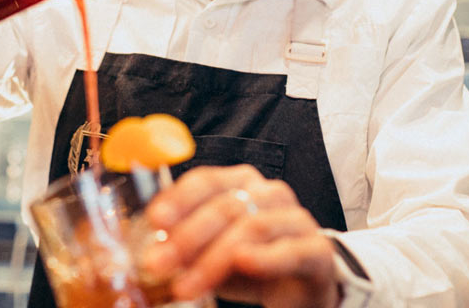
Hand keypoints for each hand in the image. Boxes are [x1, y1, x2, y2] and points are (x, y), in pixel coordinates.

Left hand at [142, 165, 339, 307]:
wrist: (302, 288)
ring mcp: (296, 218)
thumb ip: (184, 245)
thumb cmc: (250, 264)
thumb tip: (152, 248)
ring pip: (251, 227)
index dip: (178, 198)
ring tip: (186, 284)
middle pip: (224, 206)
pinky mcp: (317, 250)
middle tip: (159, 263)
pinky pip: (290, 250)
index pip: (206, 180)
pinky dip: (265, 257)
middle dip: (186, 237)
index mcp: (241, 184)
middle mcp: (269, 193)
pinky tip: (243, 262)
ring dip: (213, 258)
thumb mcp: (209, 253)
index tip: (154, 220)